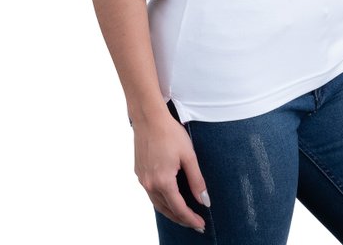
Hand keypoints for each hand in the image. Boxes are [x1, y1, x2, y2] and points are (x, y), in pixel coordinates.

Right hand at [134, 113, 209, 231]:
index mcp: (163, 181)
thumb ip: (197, 180)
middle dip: (182, 219)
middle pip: (167, 210)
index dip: (191, 219)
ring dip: (171, 211)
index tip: (201, 225)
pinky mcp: (139, 173)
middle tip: (195, 224)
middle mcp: (150, 184)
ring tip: (184, 215)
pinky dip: (162, 200)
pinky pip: (151, 193)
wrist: (149, 118)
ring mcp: (142, 179)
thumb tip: (204, 201)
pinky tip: (169, 199)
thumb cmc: (170, 133)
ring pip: (158, 203)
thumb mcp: (188, 156)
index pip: (179, 209)